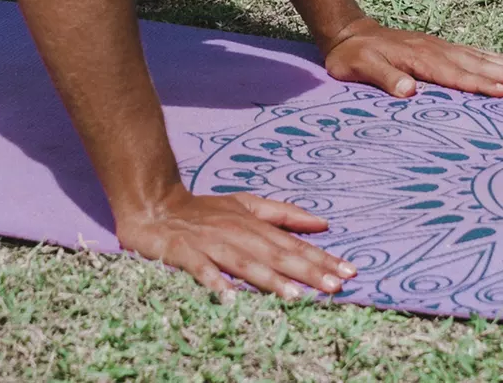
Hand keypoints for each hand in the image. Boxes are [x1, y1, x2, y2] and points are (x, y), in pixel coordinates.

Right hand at [117, 187, 356, 301]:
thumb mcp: (245, 204)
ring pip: (245, 263)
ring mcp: (210, 243)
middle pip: (276, 254)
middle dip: (307, 271)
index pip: (293, 243)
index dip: (321, 258)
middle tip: (334, 287)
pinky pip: (201, 269)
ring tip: (295, 297)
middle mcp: (237, 232)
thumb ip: (283, 213)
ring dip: (270, 280)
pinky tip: (228, 298)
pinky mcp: (183, 253)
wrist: (154, 205)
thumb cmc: (203, 210)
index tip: (348, 272)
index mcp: (253, 224)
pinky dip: (214, 282)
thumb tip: (323, 222)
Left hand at [323, 18, 502, 97]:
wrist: (350, 32)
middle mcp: (437, 50)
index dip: (480, 85)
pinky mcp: (442, 47)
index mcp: (420, 59)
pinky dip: (497, 58)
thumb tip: (408, 92)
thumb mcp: (360, 68)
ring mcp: (442, 47)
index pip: (456, 75)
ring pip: (481, 57)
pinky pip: (475, 53)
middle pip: (478, 64)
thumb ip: (385, 78)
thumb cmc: (353, 57)